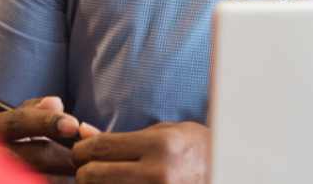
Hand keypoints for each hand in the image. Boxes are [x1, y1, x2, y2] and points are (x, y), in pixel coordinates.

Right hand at [0, 96, 93, 174]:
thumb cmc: (13, 140)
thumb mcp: (19, 120)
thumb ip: (37, 109)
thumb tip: (56, 103)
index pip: (18, 121)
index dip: (48, 121)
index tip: (74, 125)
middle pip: (34, 154)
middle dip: (66, 154)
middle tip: (88, 155)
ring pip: (39, 177)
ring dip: (66, 175)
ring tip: (84, 170)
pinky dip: (57, 183)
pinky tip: (71, 182)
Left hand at [71, 121, 208, 183]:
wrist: (230, 172)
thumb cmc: (197, 152)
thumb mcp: (166, 133)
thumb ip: (124, 138)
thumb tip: (83, 134)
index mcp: (159, 146)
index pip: (98, 148)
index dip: (82, 150)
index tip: (83, 153)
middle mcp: (157, 174)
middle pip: (90, 176)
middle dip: (85, 173)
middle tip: (93, 170)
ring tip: (112, 179)